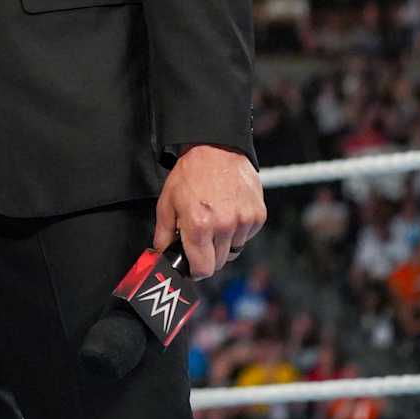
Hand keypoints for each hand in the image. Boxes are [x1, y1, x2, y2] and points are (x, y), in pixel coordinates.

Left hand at [153, 145, 265, 279]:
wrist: (216, 149)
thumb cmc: (190, 174)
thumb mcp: (167, 202)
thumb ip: (163, 234)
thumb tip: (162, 255)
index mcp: (199, 226)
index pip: (203, 269)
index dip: (196, 269)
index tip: (193, 265)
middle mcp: (224, 226)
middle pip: (220, 262)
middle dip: (209, 254)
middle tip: (202, 236)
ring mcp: (243, 221)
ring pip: (235, 250)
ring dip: (225, 242)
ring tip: (216, 219)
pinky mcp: (258, 215)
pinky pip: (248, 236)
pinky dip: (239, 230)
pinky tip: (229, 212)